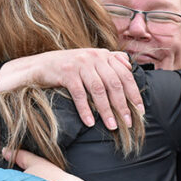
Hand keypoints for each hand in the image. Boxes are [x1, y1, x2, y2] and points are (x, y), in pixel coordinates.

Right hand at [0, 49, 143, 129]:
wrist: (40, 65)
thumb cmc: (69, 67)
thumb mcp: (90, 60)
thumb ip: (109, 60)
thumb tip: (129, 65)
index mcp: (103, 54)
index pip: (124, 74)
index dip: (134, 93)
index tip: (140, 111)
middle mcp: (93, 56)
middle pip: (113, 83)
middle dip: (123, 105)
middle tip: (128, 122)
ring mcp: (79, 63)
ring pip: (98, 90)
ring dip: (106, 110)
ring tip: (112, 126)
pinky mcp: (66, 72)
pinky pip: (79, 94)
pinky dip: (85, 109)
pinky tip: (89, 122)